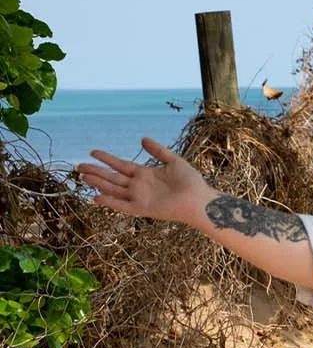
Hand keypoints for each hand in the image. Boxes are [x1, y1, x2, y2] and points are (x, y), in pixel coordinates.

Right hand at [78, 137, 213, 225]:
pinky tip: (96, 197)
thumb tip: (142, 138)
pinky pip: (122, 205)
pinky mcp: (142, 208)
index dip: (106, 159)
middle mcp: (139, 186)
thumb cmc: (190, 182)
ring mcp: (139, 198)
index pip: (120, 165)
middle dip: (96, 172)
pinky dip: (109, 202)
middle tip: (78, 167)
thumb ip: (157, 150)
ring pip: (113, 189)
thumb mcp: (173, 161)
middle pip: (112, 178)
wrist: (199, 199)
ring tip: (83, 177)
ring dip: (98, 184)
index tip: (92, 152)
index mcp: (145, 174)